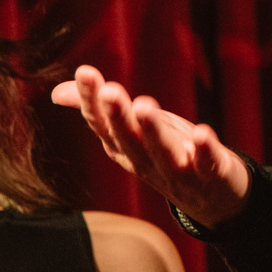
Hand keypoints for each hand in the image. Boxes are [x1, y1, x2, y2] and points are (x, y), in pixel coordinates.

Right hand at [50, 64, 250, 228]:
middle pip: (130, 139)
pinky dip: (205, 151)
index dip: (93, 100)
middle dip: (118, 116)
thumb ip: (99, 111)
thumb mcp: (134, 130)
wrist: (214, 199)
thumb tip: (57, 91)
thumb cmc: (169, 153)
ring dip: (153, 131)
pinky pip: (207, 164)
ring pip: (163, 153)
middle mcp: (147, 162)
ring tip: (145, 106)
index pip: (104, 124)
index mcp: (127, 148)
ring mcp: (179, 172)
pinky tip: (203, 132)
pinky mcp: (212, 175)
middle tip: (109, 91)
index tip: (85, 72)